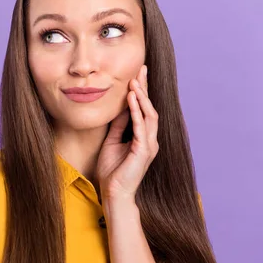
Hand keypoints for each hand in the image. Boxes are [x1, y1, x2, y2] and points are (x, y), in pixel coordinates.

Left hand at [95, 65, 158, 201]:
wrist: (113, 193)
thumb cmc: (112, 170)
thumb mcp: (113, 141)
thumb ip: (119, 125)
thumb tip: (121, 107)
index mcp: (143, 137)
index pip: (144, 109)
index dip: (141, 91)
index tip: (137, 74)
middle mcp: (150, 139)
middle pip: (150, 108)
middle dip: (145, 88)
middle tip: (141, 69)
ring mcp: (149, 145)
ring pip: (149, 115)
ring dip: (142, 97)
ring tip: (134, 82)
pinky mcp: (143, 151)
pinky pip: (141, 127)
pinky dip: (137, 112)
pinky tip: (132, 99)